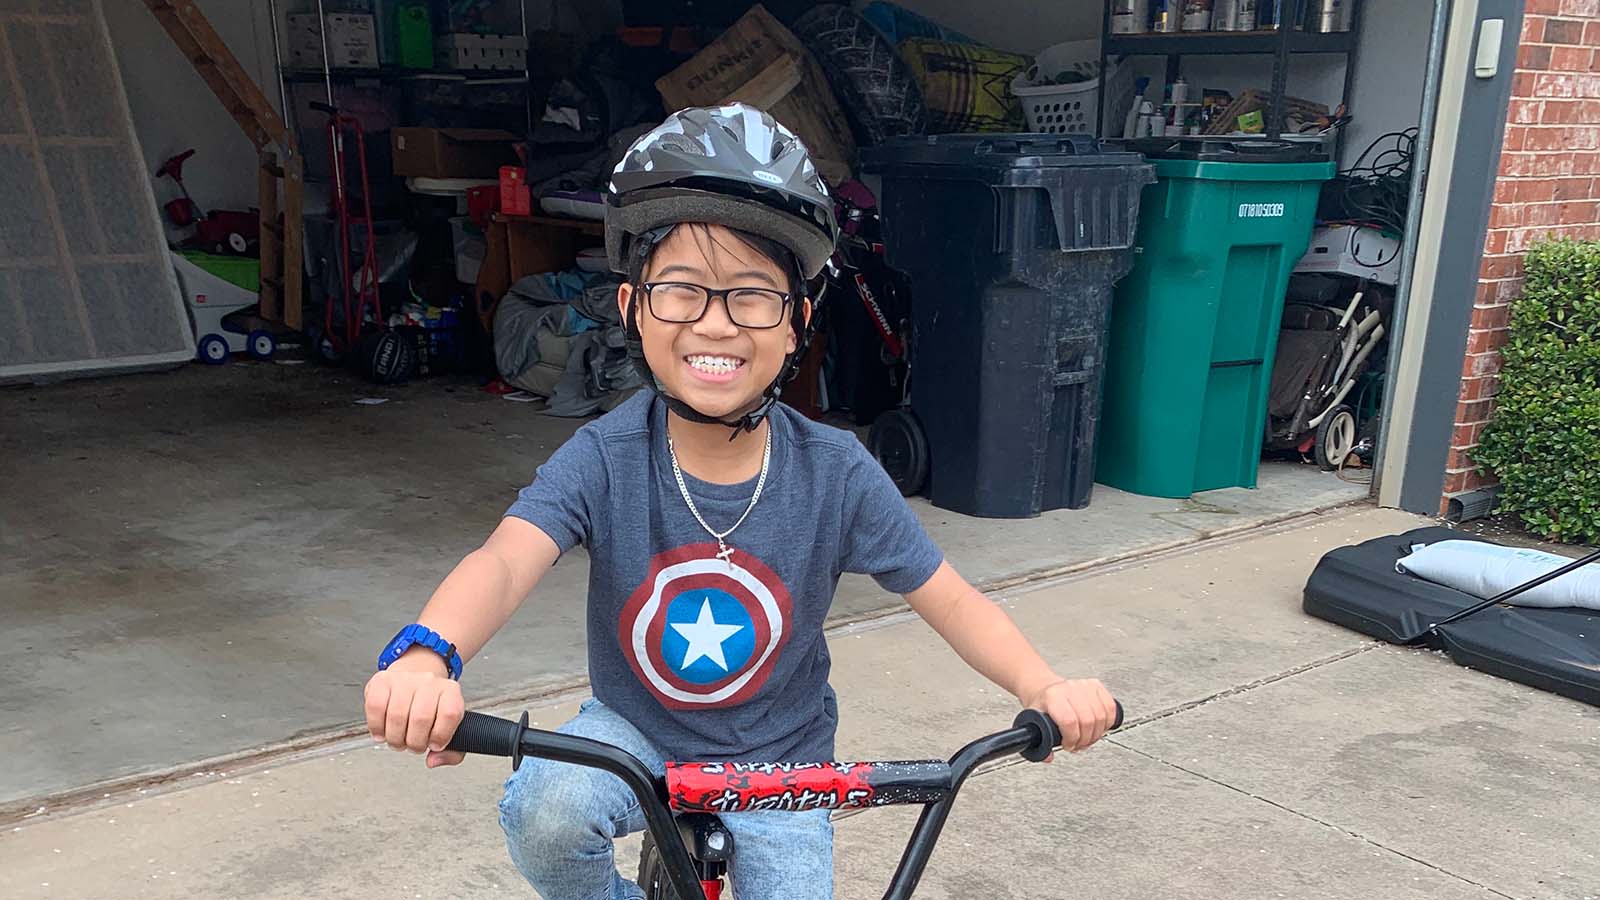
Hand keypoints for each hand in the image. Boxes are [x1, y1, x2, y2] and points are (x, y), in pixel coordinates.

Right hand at [363, 648, 465, 767]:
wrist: (413, 679)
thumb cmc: (431, 707)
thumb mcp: (449, 726)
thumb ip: (452, 751)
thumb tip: (433, 761)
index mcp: (450, 691)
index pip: (450, 714)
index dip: (441, 736)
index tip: (434, 745)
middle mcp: (429, 681)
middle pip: (421, 719)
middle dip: (414, 743)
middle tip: (413, 746)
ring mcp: (405, 679)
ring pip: (397, 716)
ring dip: (395, 738)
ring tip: (398, 740)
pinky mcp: (382, 681)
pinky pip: (376, 707)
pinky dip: (377, 727)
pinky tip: (382, 732)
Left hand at [1027, 678, 1117, 755]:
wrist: (1047, 689)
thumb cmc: (1042, 706)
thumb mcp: (1033, 723)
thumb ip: (1038, 743)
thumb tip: (1049, 757)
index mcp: (1052, 697)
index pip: (1069, 721)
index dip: (1072, 739)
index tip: (1068, 745)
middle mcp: (1069, 689)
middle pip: (1088, 721)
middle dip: (1085, 740)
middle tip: (1078, 745)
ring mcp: (1084, 686)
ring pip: (1101, 716)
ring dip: (1096, 734)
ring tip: (1086, 738)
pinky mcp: (1096, 685)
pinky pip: (1110, 708)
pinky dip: (1107, 723)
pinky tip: (1097, 727)